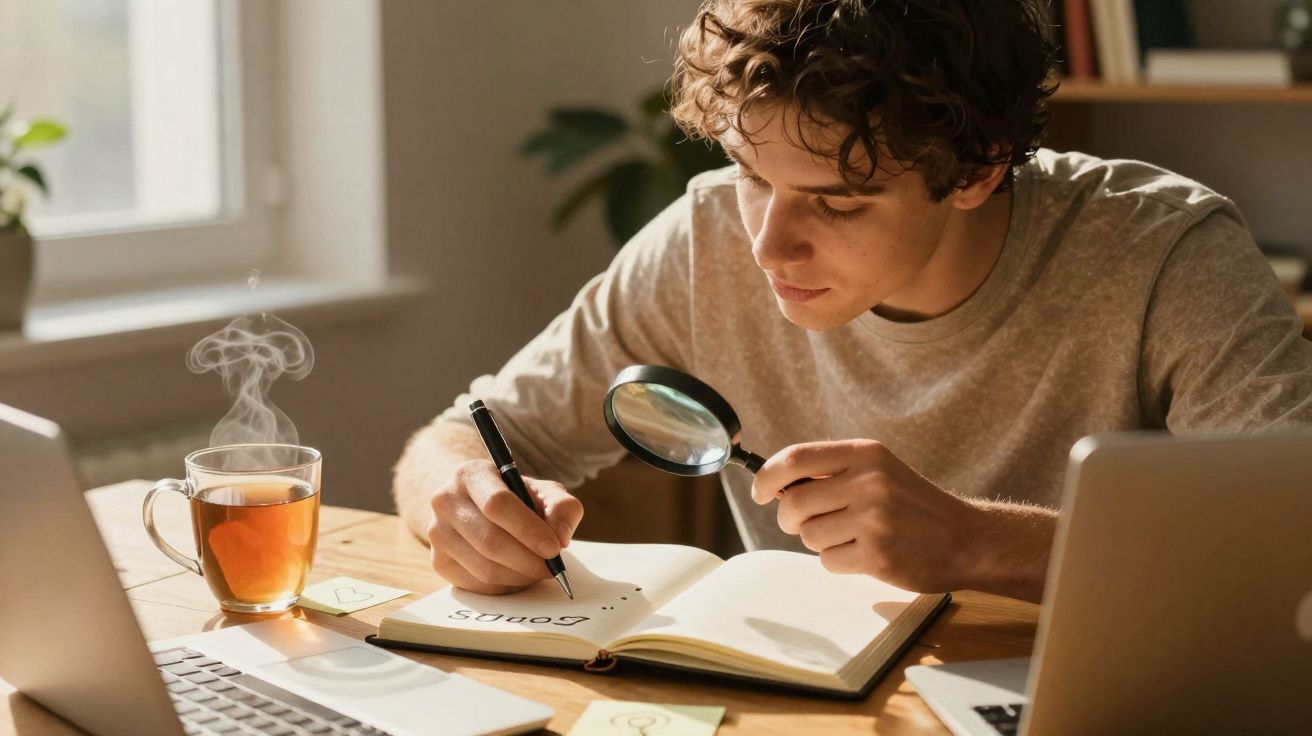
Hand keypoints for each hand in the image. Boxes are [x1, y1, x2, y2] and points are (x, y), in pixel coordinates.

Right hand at [426, 459, 583, 594]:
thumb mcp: (544, 493)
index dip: (528, 530)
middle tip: (552, 567)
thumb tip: (560, 537)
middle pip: (489, 540)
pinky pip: (477, 584)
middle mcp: (445, 500)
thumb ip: (562, 507)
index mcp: (471, 474)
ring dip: (519, 575)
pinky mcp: (439, 562)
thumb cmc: (518, 500)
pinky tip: (517, 573)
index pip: (497, 504)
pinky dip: (505, 586)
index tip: (554, 548)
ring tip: (538, 569)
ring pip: (484, 568)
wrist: (480, 510)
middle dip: (528, 560)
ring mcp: (437, 533)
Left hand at [751, 440, 979, 592]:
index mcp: (865, 453)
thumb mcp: (878, 469)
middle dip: (790, 519)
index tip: (759, 492)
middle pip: (793, 503)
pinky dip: (838, 562)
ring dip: (820, 542)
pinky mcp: (877, 555)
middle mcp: (869, 481)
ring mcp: (873, 519)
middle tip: (807, 523)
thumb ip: (831, 472)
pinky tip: (865, 554)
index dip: (767, 477)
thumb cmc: (912, 505)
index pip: (795, 458)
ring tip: (852, 536)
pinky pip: (828, 561)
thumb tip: (773, 483)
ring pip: (808, 536)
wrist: (965, 539)